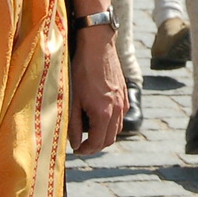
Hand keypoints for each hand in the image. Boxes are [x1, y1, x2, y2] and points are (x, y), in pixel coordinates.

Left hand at [69, 26, 125, 154]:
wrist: (98, 46)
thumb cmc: (82, 71)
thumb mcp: (73, 99)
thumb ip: (73, 124)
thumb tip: (74, 143)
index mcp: (103, 113)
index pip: (97, 142)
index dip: (86, 150)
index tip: (77, 149)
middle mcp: (117, 109)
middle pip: (110, 139)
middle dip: (96, 145)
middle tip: (82, 144)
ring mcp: (123, 101)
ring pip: (118, 128)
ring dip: (105, 134)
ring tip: (89, 130)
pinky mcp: (124, 93)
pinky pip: (121, 115)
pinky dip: (112, 122)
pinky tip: (100, 115)